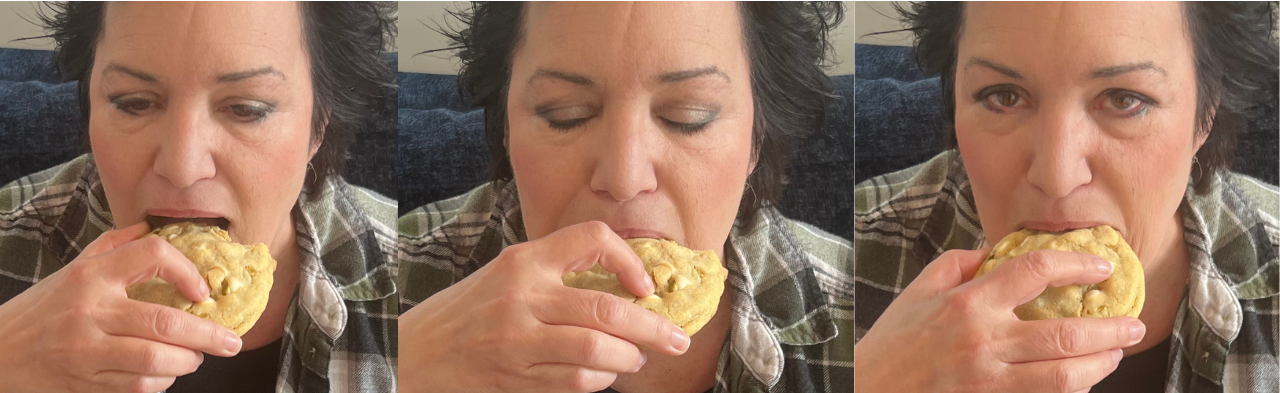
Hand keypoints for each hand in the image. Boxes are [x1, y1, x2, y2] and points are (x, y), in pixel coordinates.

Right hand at [0, 222, 243, 392]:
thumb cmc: (43, 308)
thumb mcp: (74, 268)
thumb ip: (116, 246)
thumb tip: (155, 226)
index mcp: (91, 275)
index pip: (152, 255)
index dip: (187, 271)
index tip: (203, 291)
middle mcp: (91, 311)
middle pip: (165, 322)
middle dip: (208, 335)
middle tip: (230, 341)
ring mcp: (87, 350)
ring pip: (155, 360)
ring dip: (188, 362)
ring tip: (196, 357)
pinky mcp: (85, 383)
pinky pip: (138, 386)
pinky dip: (161, 382)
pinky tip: (166, 373)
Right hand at [399, 221, 690, 392]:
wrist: (413, 353)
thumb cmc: (467, 312)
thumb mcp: (504, 275)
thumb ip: (555, 274)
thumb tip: (625, 286)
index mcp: (523, 261)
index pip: (591, 239)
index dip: (630, 259)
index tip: (646, 284)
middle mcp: (523, 297)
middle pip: (607, 309)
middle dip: (653, 327)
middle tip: (677, 337)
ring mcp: (519, 341)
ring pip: (597, 351)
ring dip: (630, 358)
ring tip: (637, 359)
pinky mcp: (517, 378)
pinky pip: (576, 382)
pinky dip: (600, 380)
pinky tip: (604, 375)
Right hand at [854, 250, 1145, 392]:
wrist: (869, 389)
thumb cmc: (891, 342)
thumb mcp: (917, 291)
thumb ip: (958, 265)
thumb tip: (996, 252)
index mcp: (967, 303)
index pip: (1034, 271)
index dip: (1076, 264)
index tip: (1100, 266)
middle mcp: (984, 341)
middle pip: (1064, 333)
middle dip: (1109, 328)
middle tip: (1132, 323)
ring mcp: (989, 380)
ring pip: (1063, 376)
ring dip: (1099, 364)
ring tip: (1116, 353)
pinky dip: (1070, 391)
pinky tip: (1082, 381)